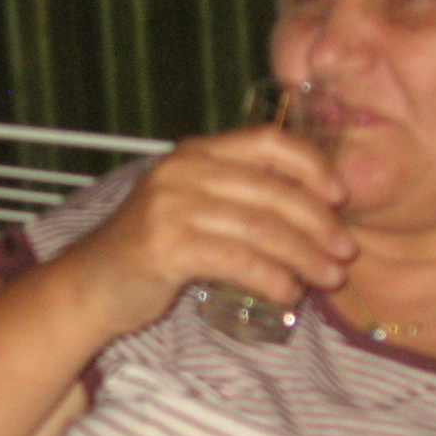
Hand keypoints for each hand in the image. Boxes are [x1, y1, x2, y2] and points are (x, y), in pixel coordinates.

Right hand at [53, 123, 354, 338]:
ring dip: (304, 256)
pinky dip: (271, 277)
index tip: (341, 196)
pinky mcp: (165, 245)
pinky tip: (288, 294)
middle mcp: (183, 170)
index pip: (267, 141)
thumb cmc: (152, 249)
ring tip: (328, 278)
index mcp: (195, 152)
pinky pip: (237, 259)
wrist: (90, 286)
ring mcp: (171, 206)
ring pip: (260, 228)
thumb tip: (316, 210)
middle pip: (272, 190)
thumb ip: (238, 196)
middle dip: (318, 223)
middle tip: (345, 253)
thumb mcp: (192, 206)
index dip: (311, 164)